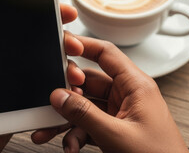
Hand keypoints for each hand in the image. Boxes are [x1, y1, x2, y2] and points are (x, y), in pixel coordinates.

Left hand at [0, 0, 83, 151]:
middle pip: (36, 41)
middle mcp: (1, 61)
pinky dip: (61, 87)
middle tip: (74, 42)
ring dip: (65, 63)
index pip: (13, 21)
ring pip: (45, 65)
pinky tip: (71, 86)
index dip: (38, 11)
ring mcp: (13, 82)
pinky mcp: (22, 102)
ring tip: (74, 69)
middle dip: (60, 38)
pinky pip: (45, 89)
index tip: (59, 7)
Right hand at [33, 36, 187, 152]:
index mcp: (136, 86)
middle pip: (90, 82)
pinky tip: (71, 145)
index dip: (82, 45)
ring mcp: (121, 113)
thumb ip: (85, 114)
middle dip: (68, 93)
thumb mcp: (117, 135)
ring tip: (51, 130)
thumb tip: (60, 96)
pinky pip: (90, 124)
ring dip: (69, 119)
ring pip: (86, 105)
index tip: (60, 46)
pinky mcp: (116, 129)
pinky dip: (77, 134)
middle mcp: (128, 95)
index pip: (106, 54)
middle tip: (52, 100)